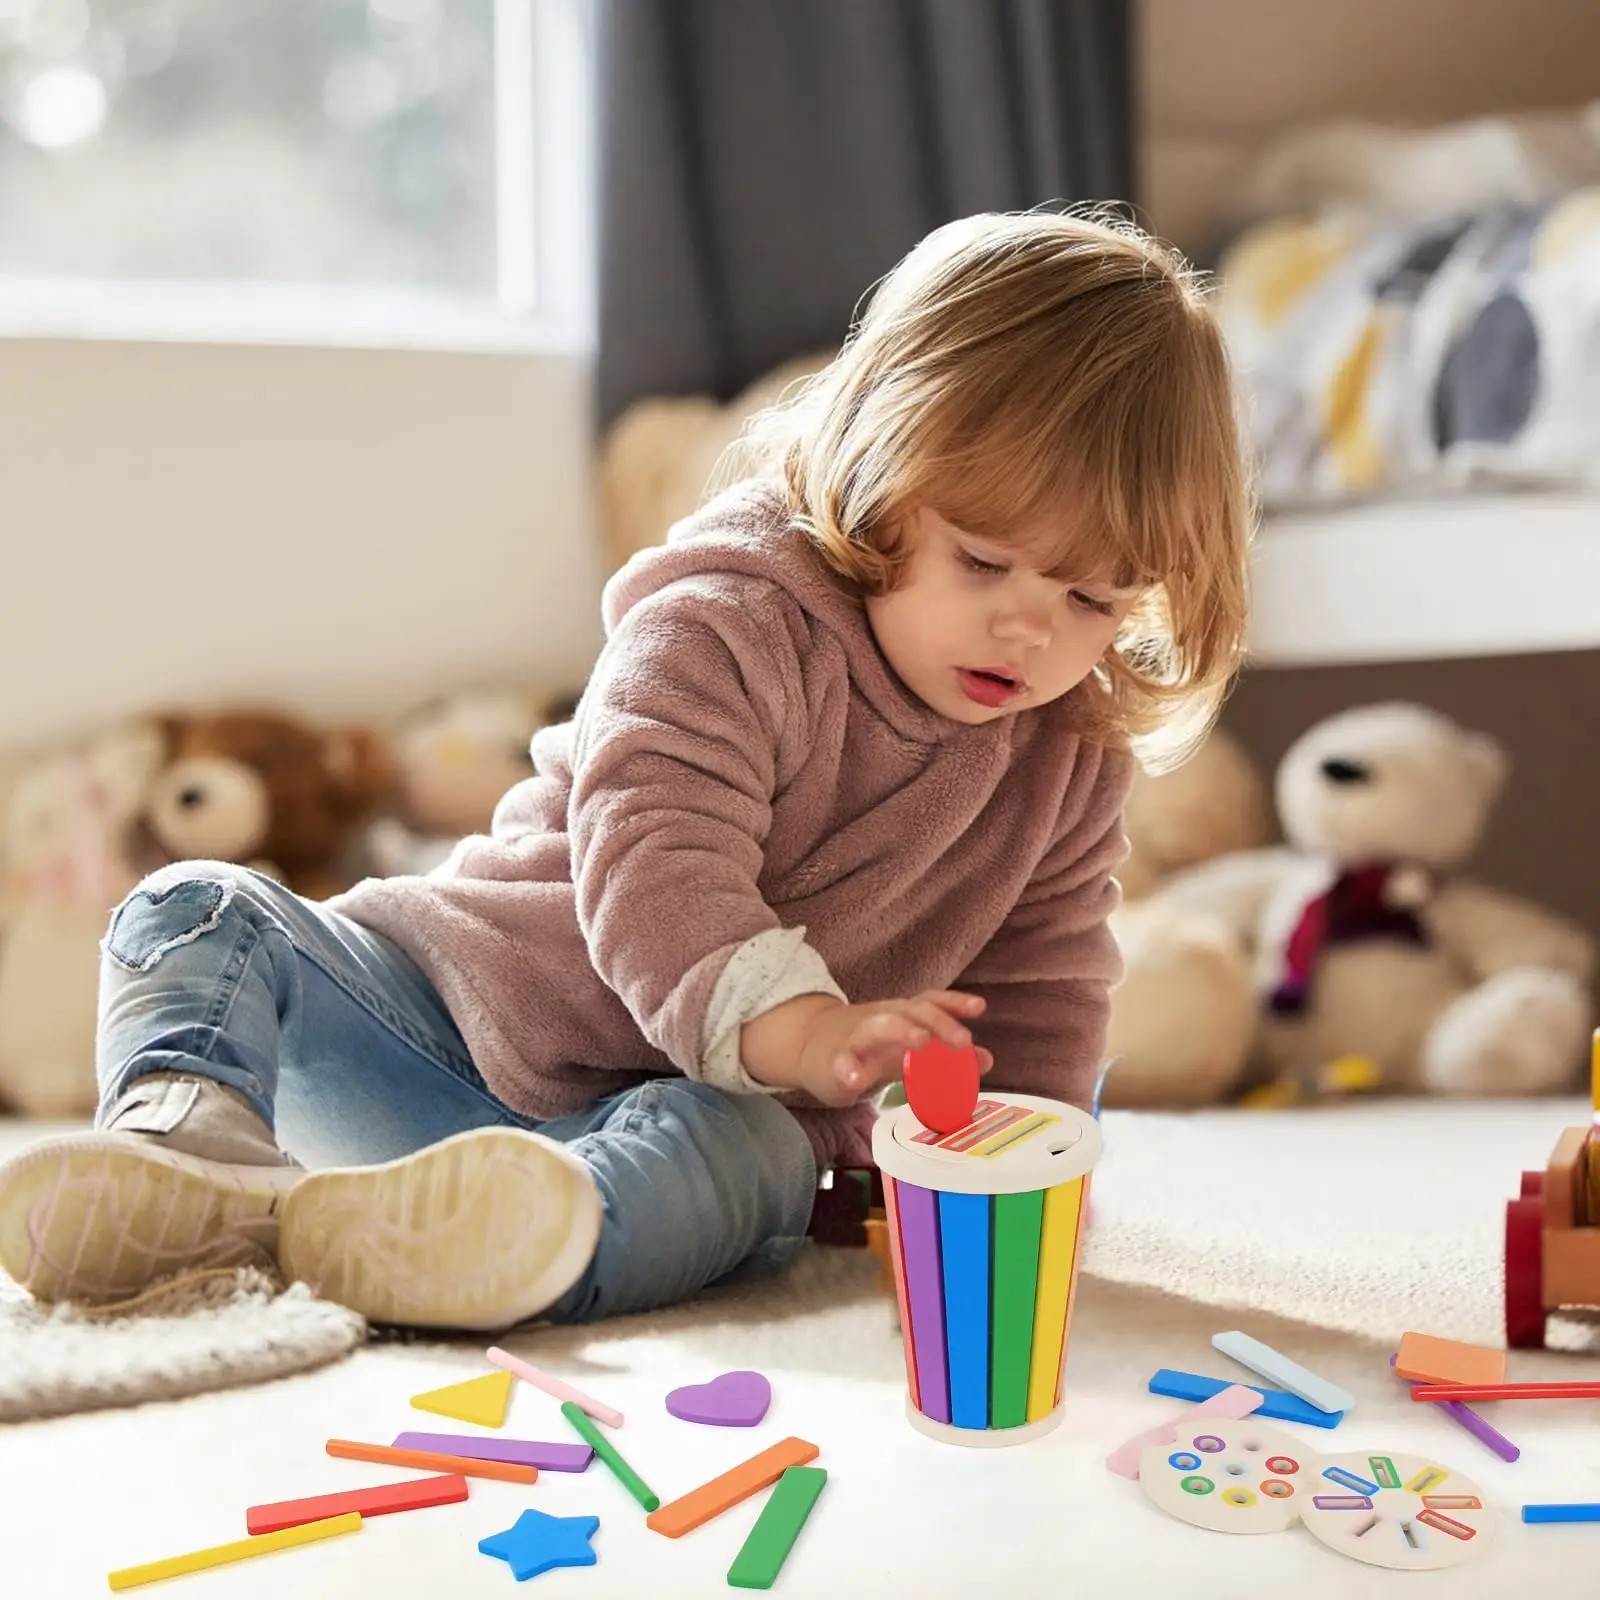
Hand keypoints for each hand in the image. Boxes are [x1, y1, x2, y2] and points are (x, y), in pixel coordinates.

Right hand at [796, 990, 991, 1106]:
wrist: (809, 1045)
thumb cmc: (870, 1047)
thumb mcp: (908, 1048)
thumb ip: (946, 1054)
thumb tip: (987, 1059)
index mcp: (902, 1014)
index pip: (931, 1002)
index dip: (955, 1003)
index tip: (979, 1008)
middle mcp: (882, 1019)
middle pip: (912, 1012)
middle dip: (939, 1023)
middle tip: (963, 1041)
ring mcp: (857, 1039)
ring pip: (878, 1027)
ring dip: (901, 1031)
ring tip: (922, 1042)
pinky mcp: (834, 1062)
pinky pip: (841, 1063)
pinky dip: (849, 1070)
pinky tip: (857, 1080)